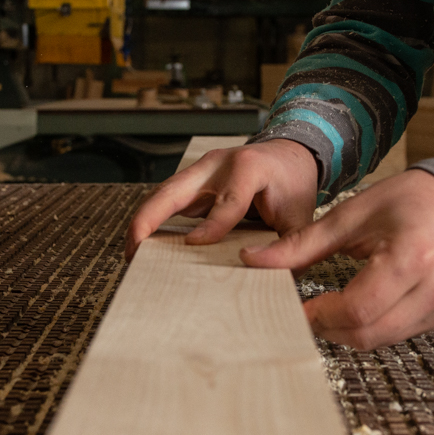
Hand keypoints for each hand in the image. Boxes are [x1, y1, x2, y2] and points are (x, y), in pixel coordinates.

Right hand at [126, 139, 320, 256]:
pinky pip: (166, 199)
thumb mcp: (301, 216)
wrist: (289, 155)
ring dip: (143, 222)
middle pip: (174, 189)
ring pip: (162, 194)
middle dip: (150, 219)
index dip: (212, 225)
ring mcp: (201, 169)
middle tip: (135, 250)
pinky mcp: (193, 180)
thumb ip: (292, 246)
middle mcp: (218, 164)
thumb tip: (278, 279)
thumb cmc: (294, 185)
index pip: (228, 200)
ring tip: (132, 253)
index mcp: (249, 168)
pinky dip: (152, 219)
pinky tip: (144, 243)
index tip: (193, 245)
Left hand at [241, 169, 433, 349]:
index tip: (293, 306)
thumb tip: (252, 260)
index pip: (358, 308)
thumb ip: (302, 244)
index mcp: (412, 256)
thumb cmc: (408, 200)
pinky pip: (392, 335)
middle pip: (366, 333)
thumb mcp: (351, 215)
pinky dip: (365, 327)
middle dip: (327, 327)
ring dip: (344, 330)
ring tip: (321, 307)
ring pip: (378, 341)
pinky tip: (350, 307)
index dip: (319, 314)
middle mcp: (433, 289)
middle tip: (301, 310)